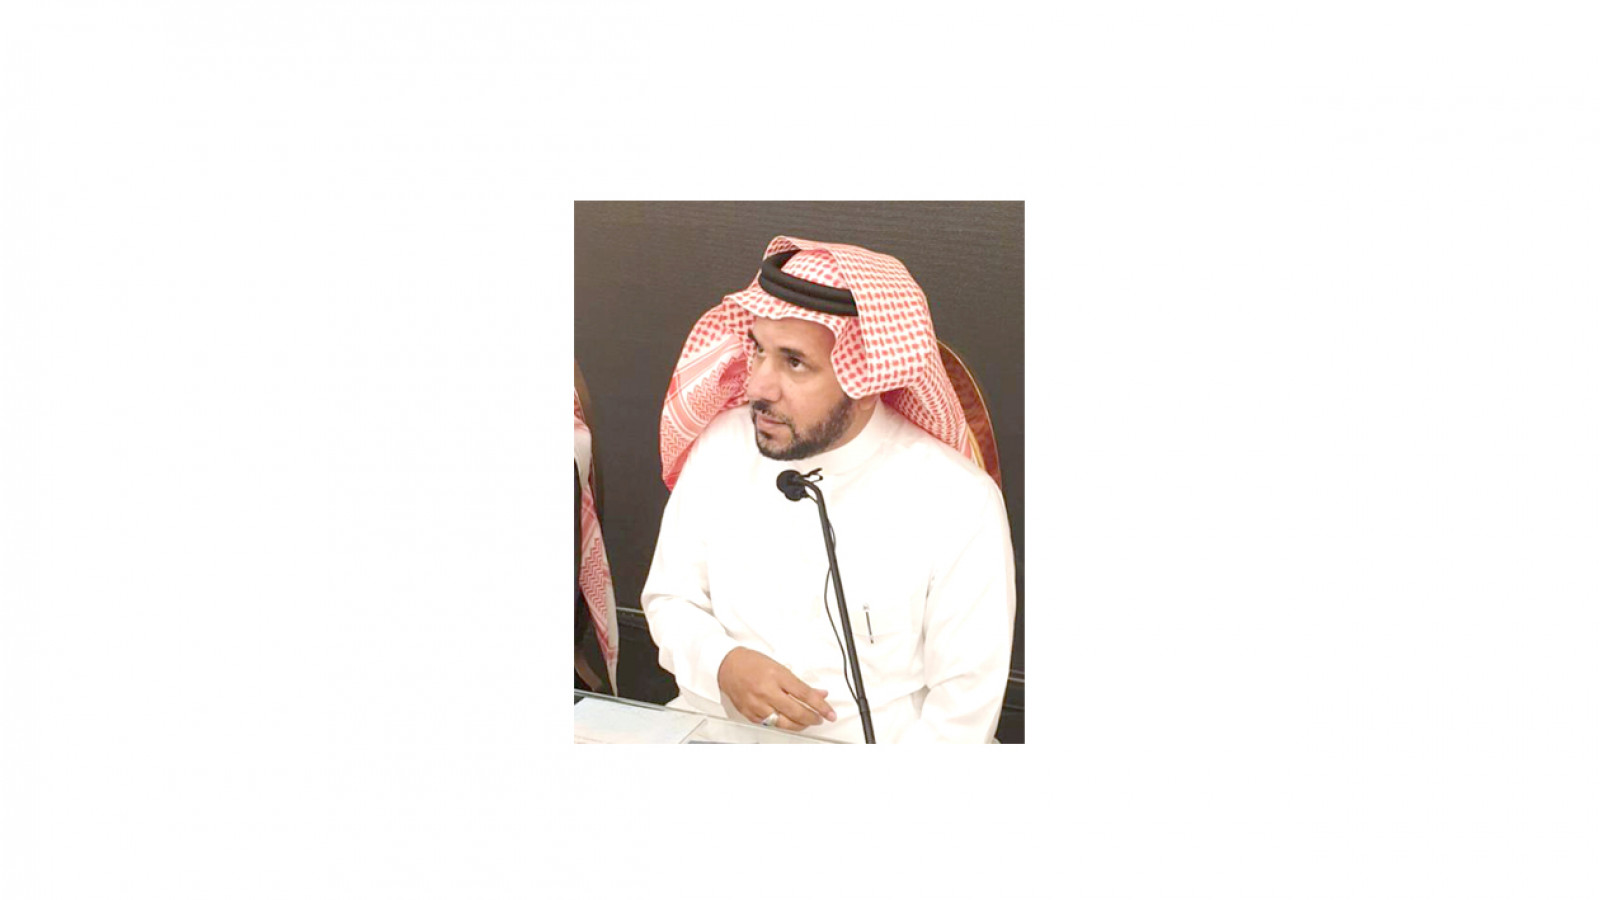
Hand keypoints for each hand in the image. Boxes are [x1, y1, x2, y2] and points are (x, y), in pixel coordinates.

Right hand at [717, 647, 837, 730]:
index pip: (805, 694)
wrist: (727, 665)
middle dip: (813, 718)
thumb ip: (799, 683)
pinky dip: (782, 724)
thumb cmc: (752, 663)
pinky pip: (770, 724)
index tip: (830, 713)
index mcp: (777, 675)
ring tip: (806, 722)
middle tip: (820, 719)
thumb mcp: (780, 667)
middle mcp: (767, 691)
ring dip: (800, 725)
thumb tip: (819, 693)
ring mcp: (758, 704)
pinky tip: (788, 721)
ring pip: (784, 723)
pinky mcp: (750, 714)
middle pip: (796, 712)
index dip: (821, 706)